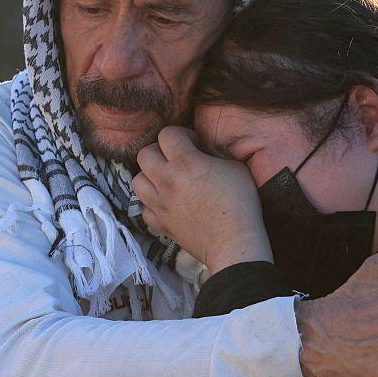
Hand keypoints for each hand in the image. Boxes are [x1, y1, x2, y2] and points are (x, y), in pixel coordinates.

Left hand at [133, 126, 271, 274]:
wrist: (233, 243)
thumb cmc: (240, 204)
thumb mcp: (235, 167)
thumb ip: (214, 153)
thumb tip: (201, 149)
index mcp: (185, 162)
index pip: (167, 134)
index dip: (181, 134)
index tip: (194, 144)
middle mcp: (166, 180)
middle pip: (144, 154)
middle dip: (160, 152)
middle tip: (176, 159)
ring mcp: (159, 204)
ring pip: (137, 180)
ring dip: (150, 177)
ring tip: (167, 180)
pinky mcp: (160, 224)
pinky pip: (144, 208)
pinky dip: (152, 204)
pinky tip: (167, 204)